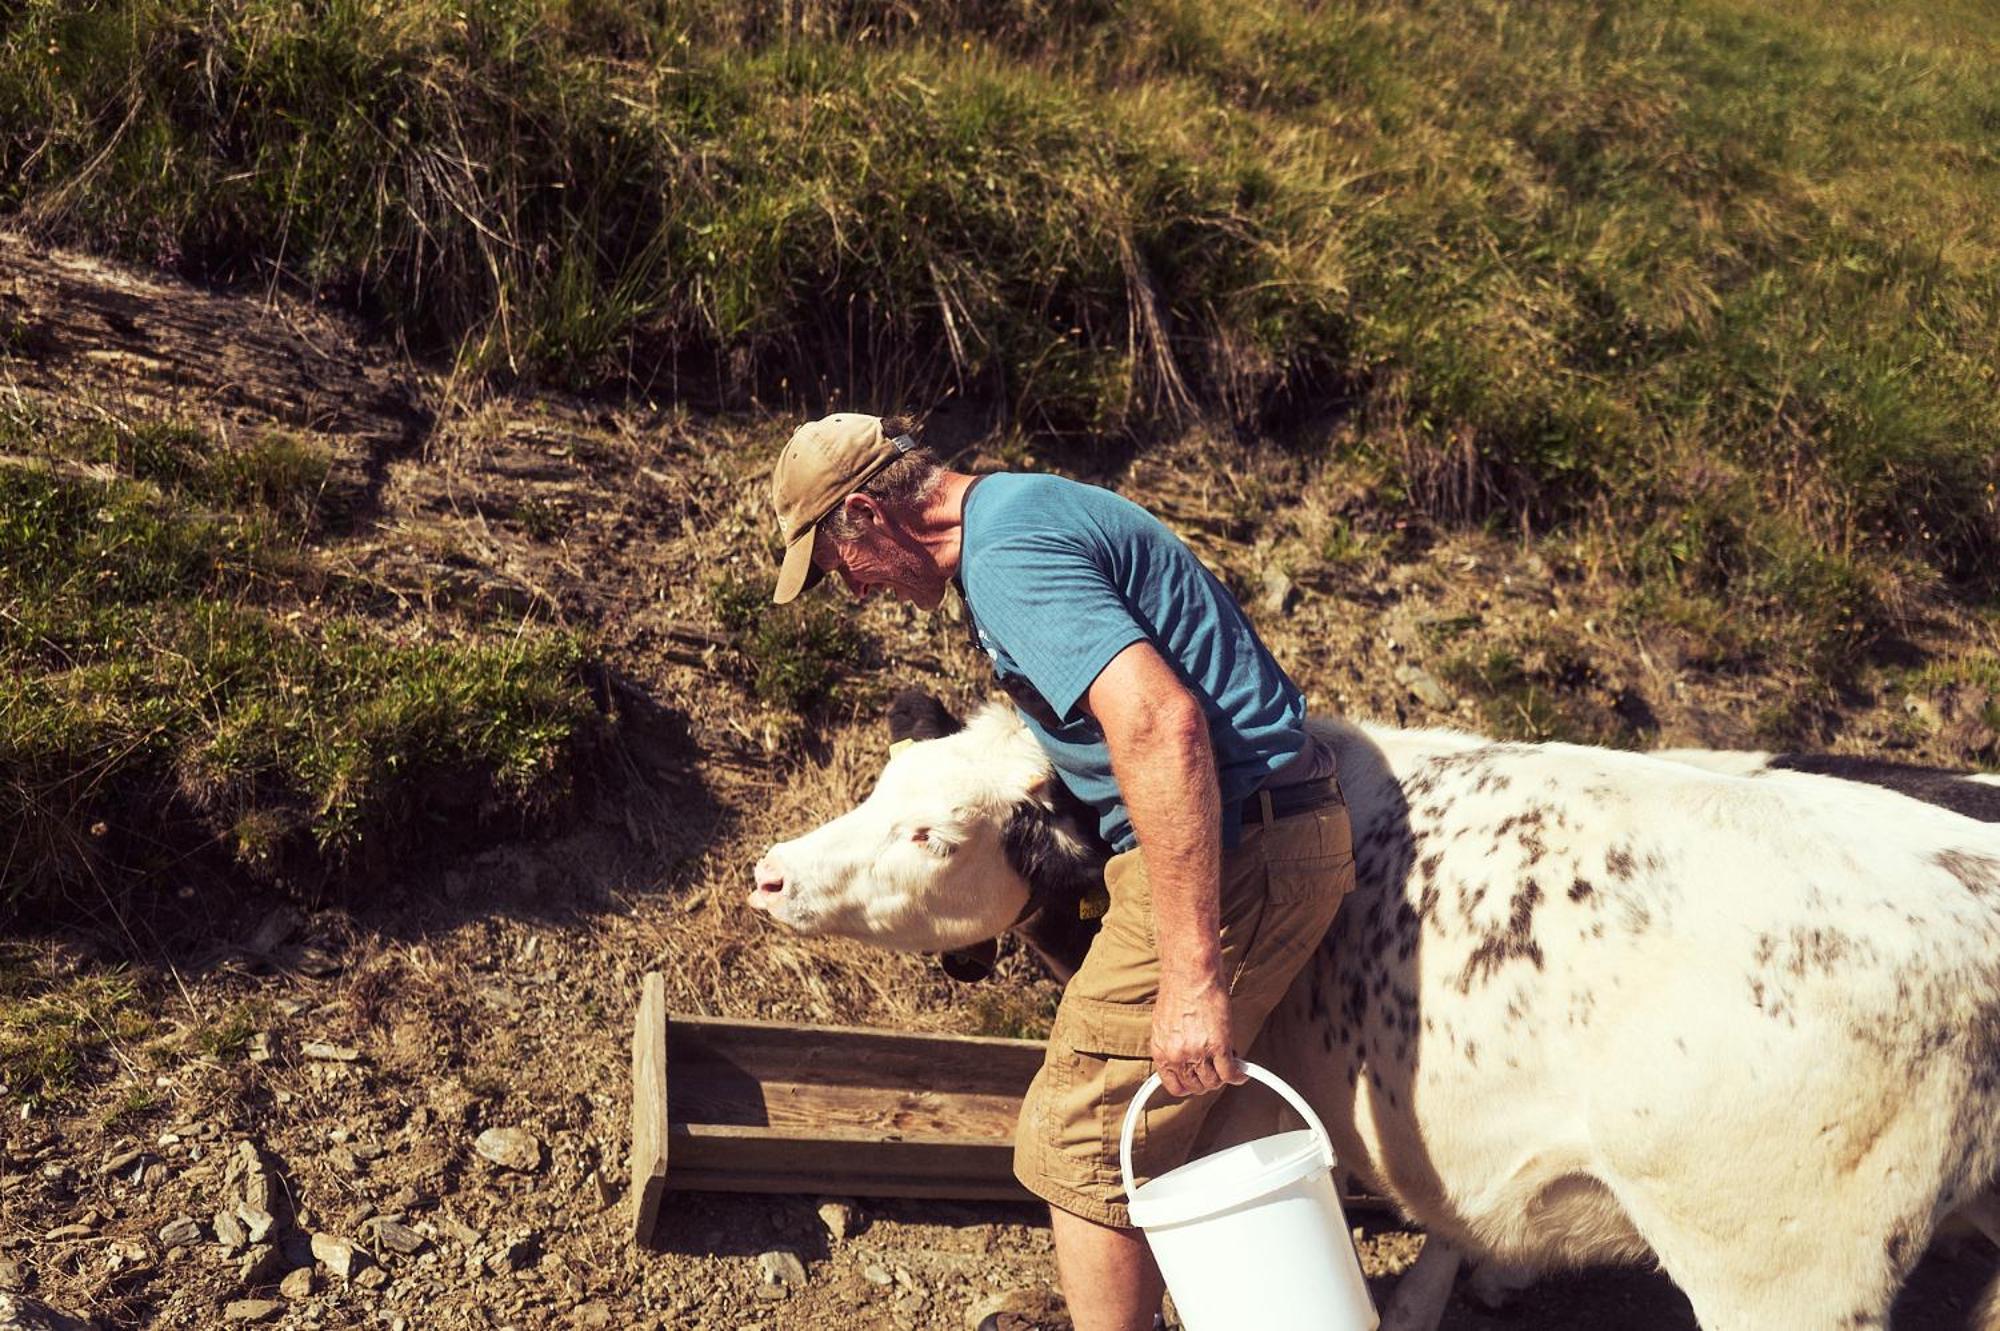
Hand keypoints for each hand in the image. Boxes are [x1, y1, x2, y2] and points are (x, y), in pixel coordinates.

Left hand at [1151, 976, 1245, 1097]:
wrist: (1190, 975)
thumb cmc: (1179, 992)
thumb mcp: (1165, 1025)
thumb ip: (1171, 1046)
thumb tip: (1182, 1058)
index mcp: (1162, 1052)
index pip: (1174, 1086)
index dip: (1188, 1087)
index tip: (1197, 1083)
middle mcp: (1177, 1056)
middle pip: (1197, 1087)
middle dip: (1208, 1081)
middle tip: (1215, 1069)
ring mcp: (1198, 1053)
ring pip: (1214, 1082)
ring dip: (1222, 1077)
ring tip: (1227, 1064)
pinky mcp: (1219, 1046)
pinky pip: (1230, 1073)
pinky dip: (1239, 1075)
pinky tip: (1242, 1070)